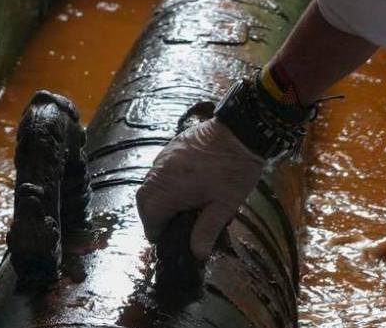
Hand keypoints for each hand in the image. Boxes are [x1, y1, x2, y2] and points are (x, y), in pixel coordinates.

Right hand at [136, 118, 266, 260]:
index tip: (165, 240)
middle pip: (144, 199)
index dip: (155, 232)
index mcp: (169, 189)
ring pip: (150, 182)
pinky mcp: (173, 145)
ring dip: (157, 197)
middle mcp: (160, 172)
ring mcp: (165, 156)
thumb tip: (197, 254)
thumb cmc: (234, 170)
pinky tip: (182, 185)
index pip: (149, 217)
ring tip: (176, 207)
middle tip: (168, 225)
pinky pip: (160, 167)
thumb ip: (207, 230)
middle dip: (152, 215)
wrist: (241, 130)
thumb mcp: (224, 205)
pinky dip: (164, 181)